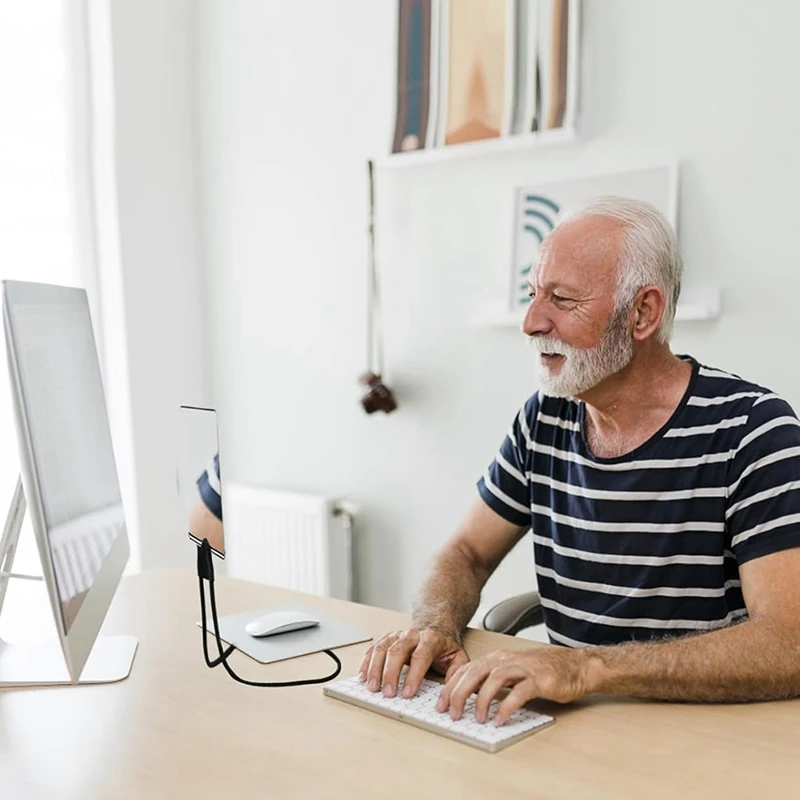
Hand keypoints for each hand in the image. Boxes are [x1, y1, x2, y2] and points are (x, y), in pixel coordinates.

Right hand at [359, 627, 468, 698]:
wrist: (436, 625)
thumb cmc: (444, 645)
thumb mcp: (458, 657)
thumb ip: (456, 674)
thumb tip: (450, 694)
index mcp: (431, 639)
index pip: (421, 656)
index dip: (414, 675)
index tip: (407, 693)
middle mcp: (412, 635)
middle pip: (397, 651)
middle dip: (390, 673)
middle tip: (387, 693)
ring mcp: (397, 635)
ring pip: (383, 648)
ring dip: (375, 668)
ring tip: (372, 687)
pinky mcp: (387, 638)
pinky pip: (374, 647)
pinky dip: (366, 661)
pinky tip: (363, 675)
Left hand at [436, 647, 594, 725]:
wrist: (576, 666)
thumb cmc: (543, 671)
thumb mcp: (511, 672)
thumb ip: (492, 681)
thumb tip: (468, 698)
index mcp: (496, 658)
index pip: (466, 669)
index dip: (450, 686)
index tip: (440, 704)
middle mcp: (506, 659)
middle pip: (474, 672)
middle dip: (459, 693)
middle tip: (452, 713)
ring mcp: (523, 668)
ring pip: (494, 679)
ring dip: (481, 700)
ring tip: (476, 719)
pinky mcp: (539, 679)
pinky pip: (519, 693)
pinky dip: (507, 706)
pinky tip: (500, 719)